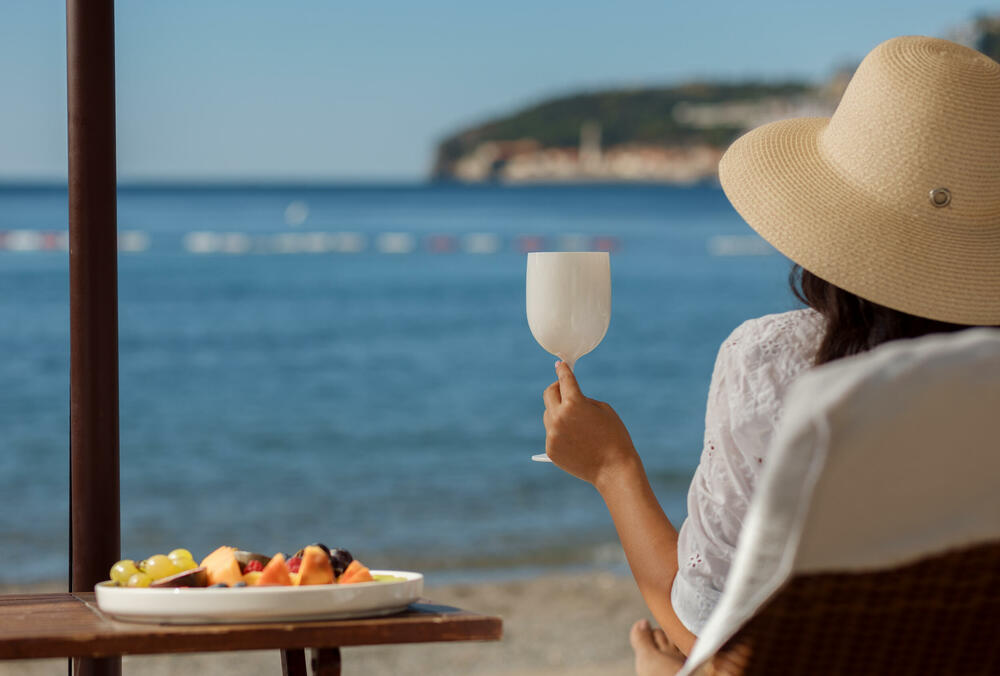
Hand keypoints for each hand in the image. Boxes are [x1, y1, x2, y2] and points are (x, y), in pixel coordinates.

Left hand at [542, 361, 637, 485]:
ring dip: (558, 411)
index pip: (564, 379)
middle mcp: (558, 417)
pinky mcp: (550, 449)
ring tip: (575, 421)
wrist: (613, 469)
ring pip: (548, 414)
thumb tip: (568, 398)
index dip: (562, 369)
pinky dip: (559, 431)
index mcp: (574, 403)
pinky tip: (575, 439)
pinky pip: (551, 433)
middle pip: (549, 394)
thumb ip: (582, 400)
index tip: (559, 364)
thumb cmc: (614, 436)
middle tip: (564, 390)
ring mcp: (552, 434)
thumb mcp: (603, 409)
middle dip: (557, 389)